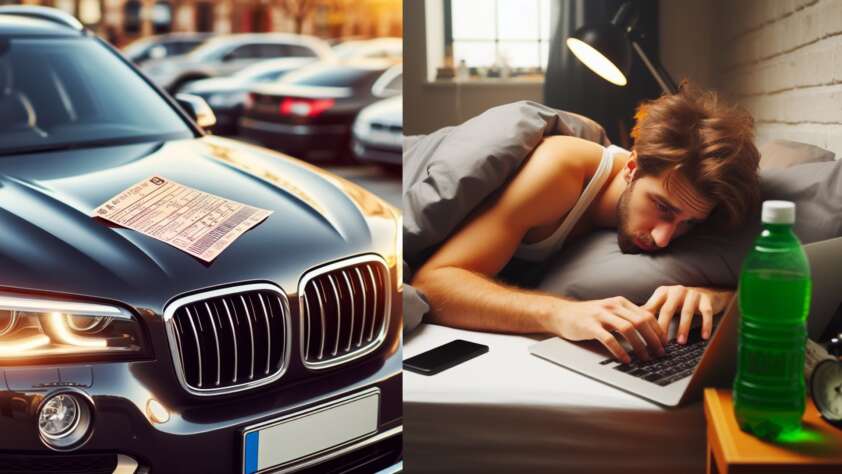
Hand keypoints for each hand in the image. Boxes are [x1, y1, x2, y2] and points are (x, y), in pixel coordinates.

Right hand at [550, 297, 665, 363]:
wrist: (561, 314)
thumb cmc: (587, 315)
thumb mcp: (609, 310)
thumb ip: (625, 316)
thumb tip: (648, 330)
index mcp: (620, 302)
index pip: (646, 315)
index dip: (658, 330)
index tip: (664, 344)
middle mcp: (612, 306)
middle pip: (641, 321)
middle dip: (654, 339)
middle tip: (660, 353)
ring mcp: (601, 315)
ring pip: (628, 329)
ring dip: (640, 346)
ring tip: (646, 358)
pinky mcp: (590, 326)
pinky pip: (609, 339)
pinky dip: (620, 350)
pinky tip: (626, 359)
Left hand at [642, 286, 733, 343]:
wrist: (707, 292)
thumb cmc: (680, 301)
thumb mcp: (663, 302)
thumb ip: (650, 311)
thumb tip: (630, 324)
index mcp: (662, 292)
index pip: (653, 308)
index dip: (647, 324)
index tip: (644, 339)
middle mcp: (676, 291)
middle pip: (667, 310)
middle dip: (663, 327)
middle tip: (660, 344)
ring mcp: (692, 294)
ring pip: (687, 312)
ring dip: (683, 328)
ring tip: (680, 342)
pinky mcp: (706, 299)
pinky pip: (706, 313)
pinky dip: (705, 325)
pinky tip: (704, 337)